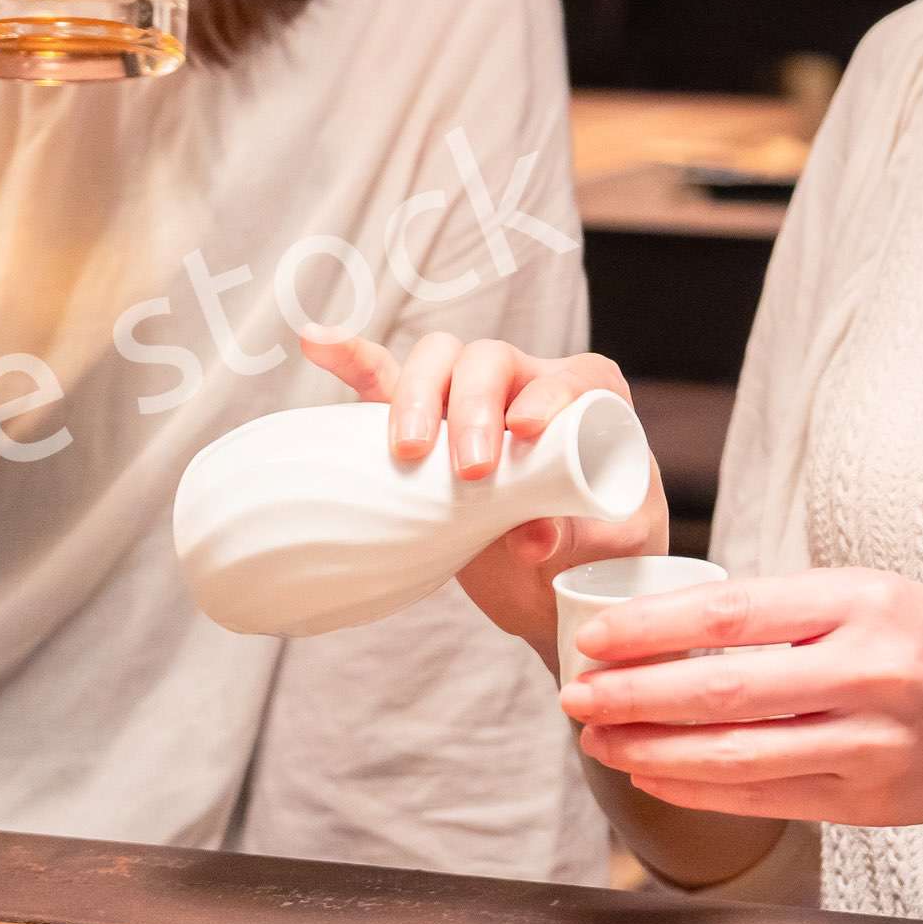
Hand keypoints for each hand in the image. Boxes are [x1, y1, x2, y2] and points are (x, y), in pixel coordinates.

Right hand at [299, 330, 669, 668]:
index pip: (565, 377)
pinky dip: (355, 361)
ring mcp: (470, 402)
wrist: (557, 581)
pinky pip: (385, 382)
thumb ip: (576, 532)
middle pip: (490, 362)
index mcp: (587, 396)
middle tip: (470, 470)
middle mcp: (528, 382)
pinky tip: (317, 342)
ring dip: (418, 396)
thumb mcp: (605, 543)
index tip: (524, 432)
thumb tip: (531, 539)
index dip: (545, 395)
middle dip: (474, 405)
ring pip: (438, 365)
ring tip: (409, 448)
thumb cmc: (598, 549)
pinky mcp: (426, 429)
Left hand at [562, 567, 922, 832]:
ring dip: (652, 749)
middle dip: (633, 694)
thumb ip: (792, 610)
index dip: (652, 630)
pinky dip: (699, 789)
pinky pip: (763, 798)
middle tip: (575, 695)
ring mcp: (869, 743)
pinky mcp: (866, 801)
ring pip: (735, 753)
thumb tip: (680, 625)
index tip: (594, 638)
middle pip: (722, 687)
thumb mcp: (876, 593)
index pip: (733, 613)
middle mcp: (867, 672)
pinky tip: (655, 774)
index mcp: (862, 603)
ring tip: (599, 740)